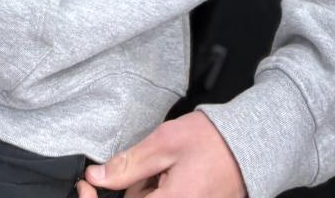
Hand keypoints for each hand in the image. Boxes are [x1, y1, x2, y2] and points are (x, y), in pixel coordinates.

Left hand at [77, 111, 246, 197]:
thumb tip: (96, 178)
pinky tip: (172, 177)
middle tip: (147, 164)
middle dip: (131, 189)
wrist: (249, 146)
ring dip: (146, 192)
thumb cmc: (212, 142)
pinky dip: (159, 193)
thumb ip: (128, 164)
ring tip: (167, 168)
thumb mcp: (165, 143)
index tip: (85, 184)